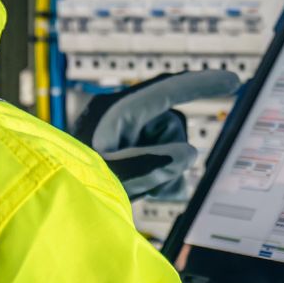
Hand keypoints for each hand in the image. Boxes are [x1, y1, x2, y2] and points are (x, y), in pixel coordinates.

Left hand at [72, 70, 240, 199]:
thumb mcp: (111, 177)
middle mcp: (120, 118)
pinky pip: (161, 159)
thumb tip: (188, 153)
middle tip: (152, 183)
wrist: (49, 201)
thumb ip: (150, 165)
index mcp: (115, 111)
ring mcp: (123, 135)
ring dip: (166, 171)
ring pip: (169, 145)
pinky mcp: (125, 152)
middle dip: (171, 155)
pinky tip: (150, 194)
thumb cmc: (70, 185)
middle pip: (171, 125)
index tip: (234, 81)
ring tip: (142, 192)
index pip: (168, 89)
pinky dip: (162, 177)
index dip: (203, 83)